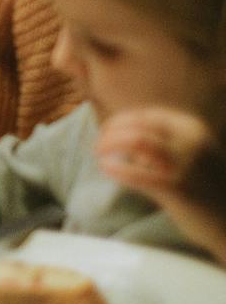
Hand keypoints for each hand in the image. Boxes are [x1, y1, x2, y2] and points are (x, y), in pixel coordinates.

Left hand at [98, 107, 225, 264]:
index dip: (120, 121)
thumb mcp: (187, 155)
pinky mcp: (177, 187)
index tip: (107, 131)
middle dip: (111, 132)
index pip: (146, 116)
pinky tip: (106, 168)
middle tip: (99, 145)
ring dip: (110, 144)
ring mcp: (185, 162)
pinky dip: (116, 168)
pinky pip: (136, 173)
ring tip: (100, 153)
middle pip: (137, 125)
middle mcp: (191, 140)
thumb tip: (118, 137)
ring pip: (135, 141)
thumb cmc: (204, 188)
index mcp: (192, 129)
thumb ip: (159, 143)